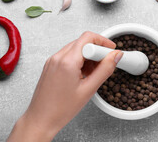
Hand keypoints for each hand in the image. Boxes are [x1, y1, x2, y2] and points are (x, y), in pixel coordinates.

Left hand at [8, 32, 122, 141]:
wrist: (41, 119)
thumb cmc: (60, 109)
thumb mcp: (89, 89)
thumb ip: (105, 69)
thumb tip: (115, 56)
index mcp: (67, 61)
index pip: (88, 38)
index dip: (103, 43)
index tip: (111, 52)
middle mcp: (58, 57)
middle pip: (82, 42)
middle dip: (96, 51)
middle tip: (104, 65)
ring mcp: (52, 60)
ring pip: (76, 48)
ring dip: (88, 56)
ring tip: (92, 74)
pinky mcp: (51, 65)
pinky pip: (68, 55)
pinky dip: (79, 61)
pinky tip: (82, 76)